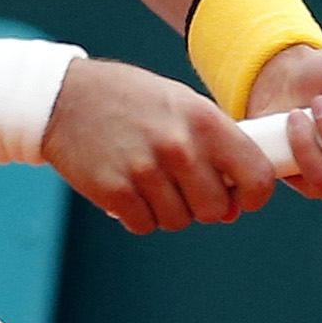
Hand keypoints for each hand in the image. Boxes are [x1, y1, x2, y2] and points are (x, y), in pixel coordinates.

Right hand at [39, 59, 282, 233]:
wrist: (65, 97)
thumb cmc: (132, 101)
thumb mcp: (182, 105)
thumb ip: (215, 147)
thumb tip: (235, 205)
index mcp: (204, 120)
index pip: (256, 176)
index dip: (253, 196)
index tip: (242, 199)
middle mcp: (178, 146)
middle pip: (215, 209)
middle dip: (203, 205)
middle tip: (183, 187)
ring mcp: (145, 170)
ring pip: (178, 220)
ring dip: (168, 210)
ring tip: (150, 182)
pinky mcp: (114, 191)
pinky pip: (144, 225)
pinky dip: (139, 215)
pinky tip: (129, 189)